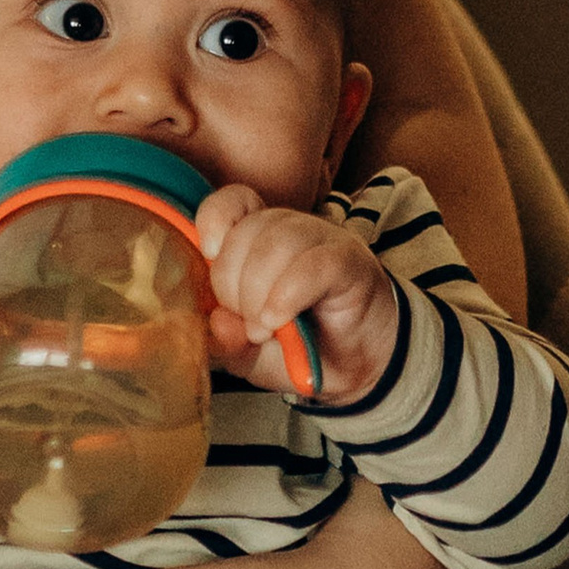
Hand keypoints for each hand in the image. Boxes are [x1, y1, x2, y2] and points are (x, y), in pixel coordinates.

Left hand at [196, 185, 398, 402]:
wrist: (359, 367)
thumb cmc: (301, 348)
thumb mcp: (249, 354)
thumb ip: (227, 342)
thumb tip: (217, 322)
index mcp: (259, 240)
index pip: (233, 201)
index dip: (215, 219)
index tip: (208, 253)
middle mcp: (291, 231)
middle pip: (248, 229)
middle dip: (232, 284)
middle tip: (245, 324)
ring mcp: (323, 242)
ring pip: (280, 240)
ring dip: (258, 292)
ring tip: (263, 329)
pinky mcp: (351, 262)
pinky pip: (314, 264)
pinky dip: (288, 294)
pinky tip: (279, 320)